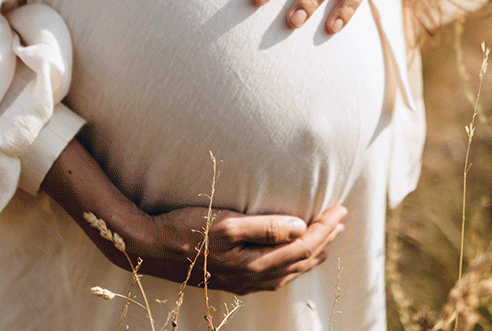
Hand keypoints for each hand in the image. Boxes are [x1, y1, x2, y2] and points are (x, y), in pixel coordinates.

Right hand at [116, 205, 346, 294]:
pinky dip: (292, 265)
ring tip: (327, 238)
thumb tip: (301, 226)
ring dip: (312, 253)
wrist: (150, 248)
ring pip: (290, 270)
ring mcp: (242, 282)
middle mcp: (253, 278)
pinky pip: (274, 277)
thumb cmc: (186, 229)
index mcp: (255, 263)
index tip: (339, 208)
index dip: (325, 227)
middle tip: (341, 218)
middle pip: (301, 259)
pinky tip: (292, 259)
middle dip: (325, 238)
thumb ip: (265, 227)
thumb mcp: (226, 223)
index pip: (303, 245)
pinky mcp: (232, 281)